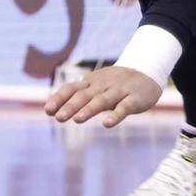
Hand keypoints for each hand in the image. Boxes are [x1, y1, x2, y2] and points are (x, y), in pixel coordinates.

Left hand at [43, 65, 162, 127]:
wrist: (147, 71)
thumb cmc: (116, 83)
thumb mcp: (95, 86)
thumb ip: (77, 97)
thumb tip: (52, 111)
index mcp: (91, 82)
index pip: (72, 88)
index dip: (60, 98)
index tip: (48, 110)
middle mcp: (102, 85)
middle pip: (84, 95)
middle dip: (71, 106)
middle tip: (59, 117)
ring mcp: (118, 91)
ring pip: (102, 100)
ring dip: (89, 109)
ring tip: (78, 119)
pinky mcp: (134, 99)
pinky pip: (124, 107)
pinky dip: (116, 115)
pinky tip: (107, 124)